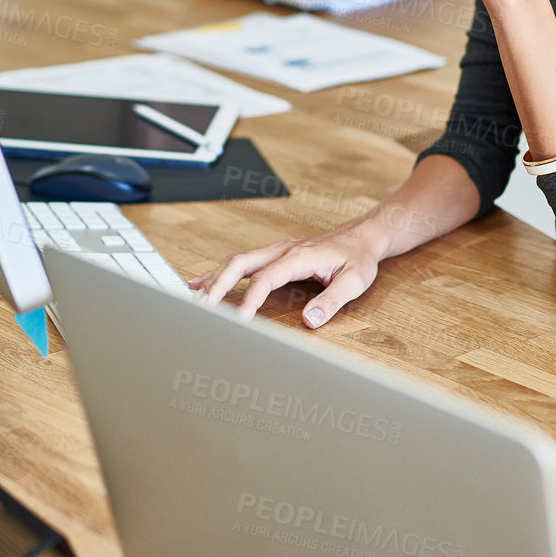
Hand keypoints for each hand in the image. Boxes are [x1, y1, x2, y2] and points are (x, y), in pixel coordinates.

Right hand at [188, 224, 383, 327]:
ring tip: (193, 297)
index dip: (250, 300)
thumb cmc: (358, 257)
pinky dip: (221, 272)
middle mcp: (282, 250)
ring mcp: (277, 251)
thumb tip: (310, 321)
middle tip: (200, 308)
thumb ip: (332, 301)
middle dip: (218, 285)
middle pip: (240, 264)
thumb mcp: (354, 281)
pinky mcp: (275, 255)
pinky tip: (205, 283)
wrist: (362, 236)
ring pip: (237, 261)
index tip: (239, 320)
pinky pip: (243, 262)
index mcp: (299, 256)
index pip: (265, 279)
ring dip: (215, 278)